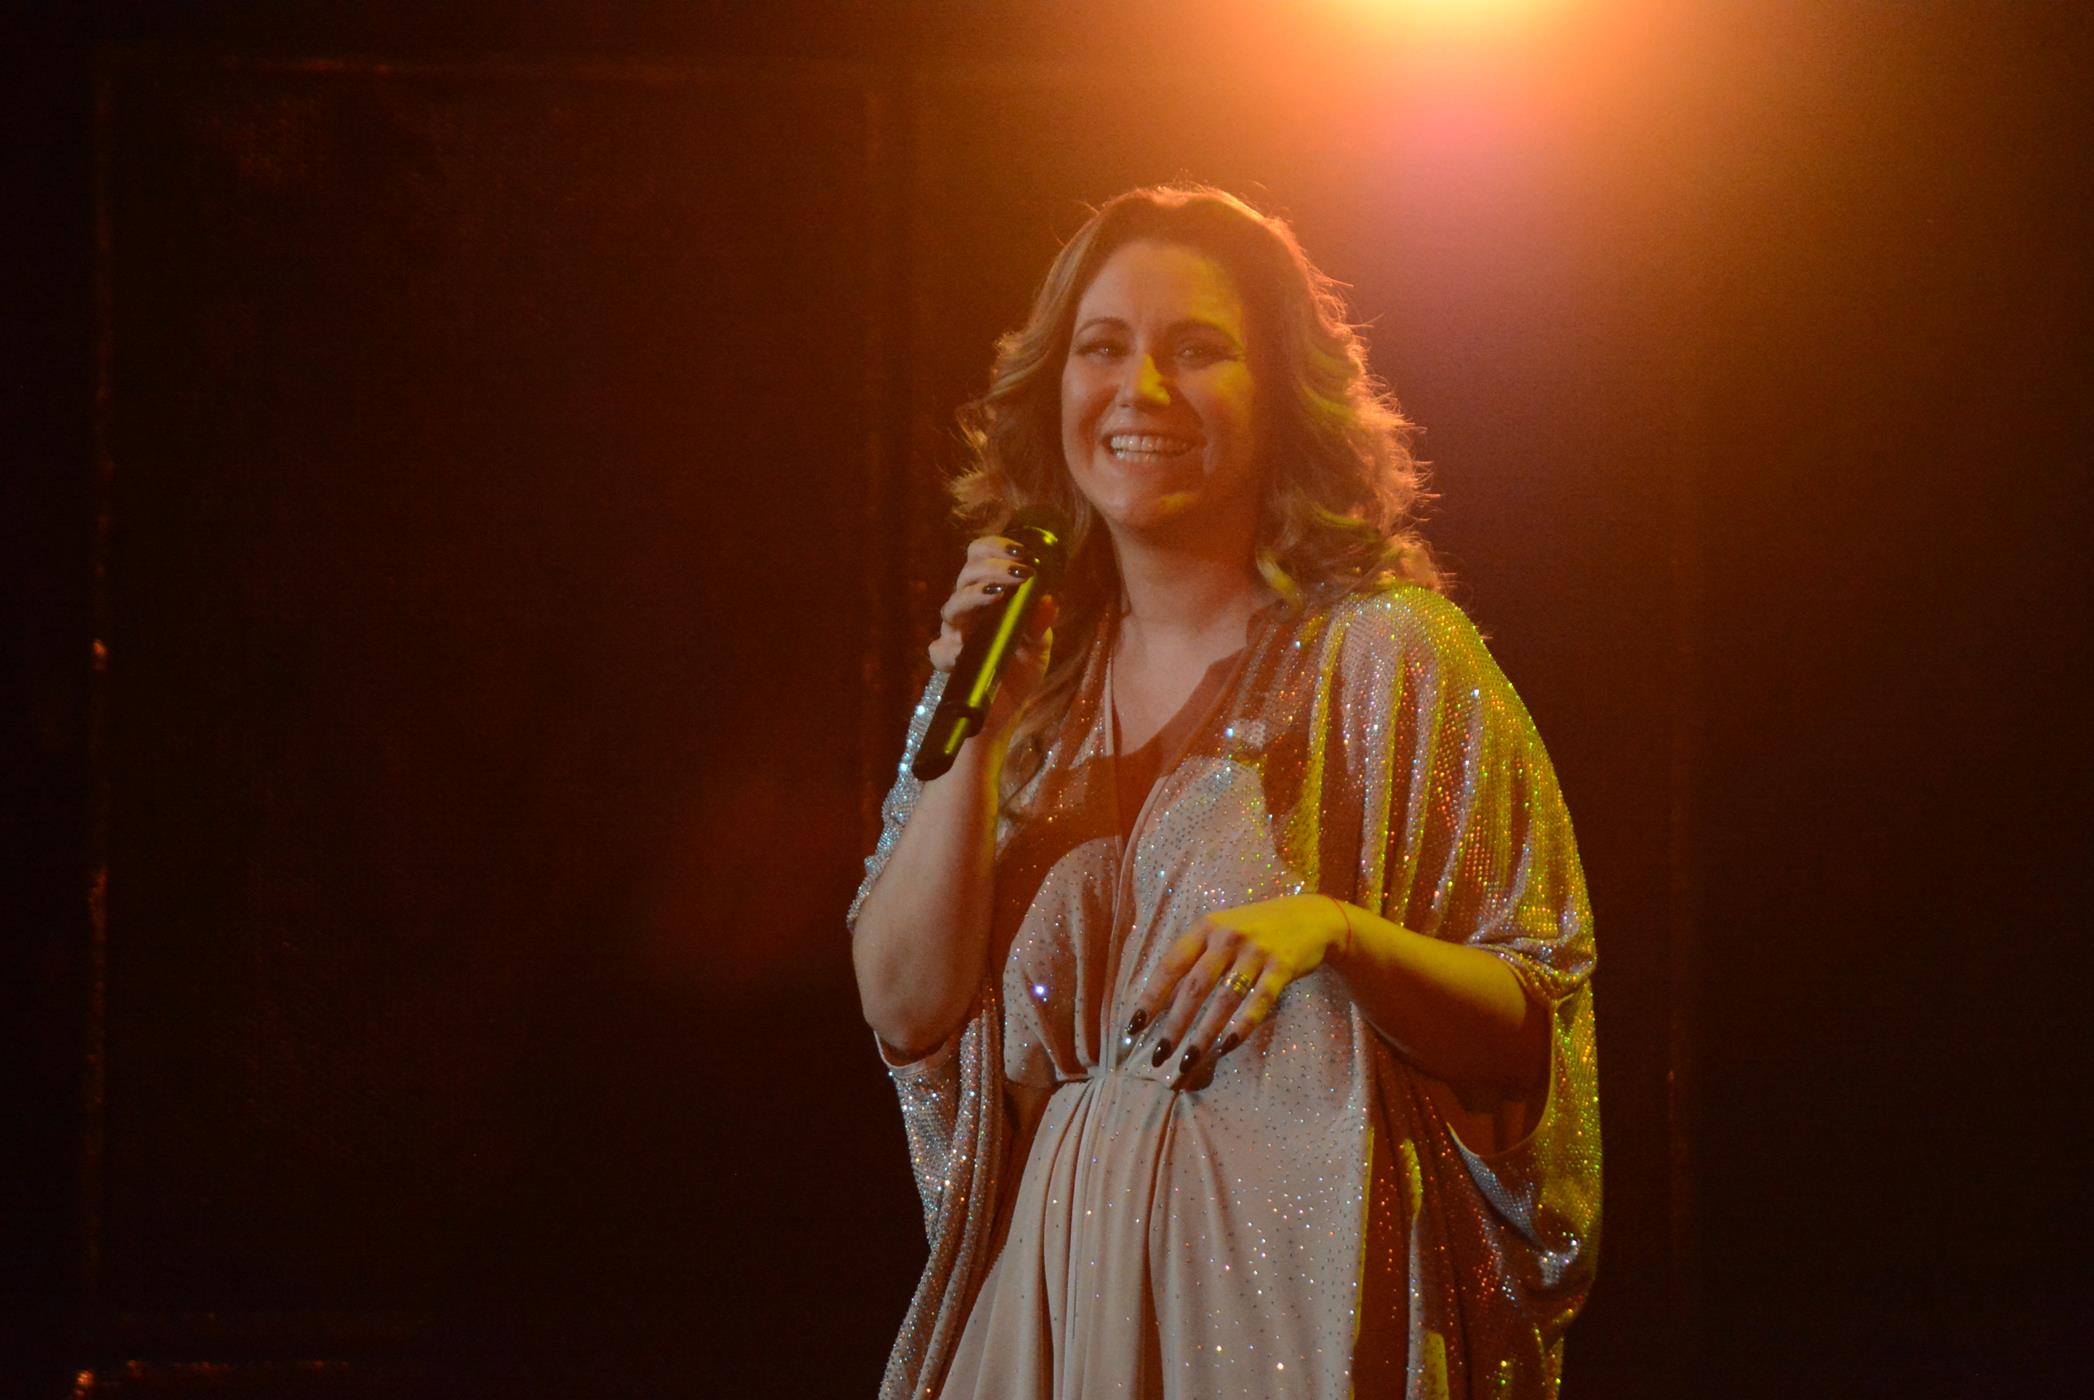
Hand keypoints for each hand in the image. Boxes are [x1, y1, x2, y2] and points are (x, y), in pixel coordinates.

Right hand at [928, 533, 1057, 735]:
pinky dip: (951, 649)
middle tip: (1018, 572)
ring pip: (952, 607)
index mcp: (987, 596)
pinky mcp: (949, 662)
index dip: (995, 547)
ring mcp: (955, 635)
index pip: (980, 558)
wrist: (1008, 708)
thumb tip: (1049, 600)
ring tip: (997, 595)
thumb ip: (1040, 623)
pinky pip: (939, 651)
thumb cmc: (1020, 668)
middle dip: (991, 567)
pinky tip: (966, 649)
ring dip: (973, 596)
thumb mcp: (1038, 644)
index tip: (1021, 552)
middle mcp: (967, 610)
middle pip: (965, 575)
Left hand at [1123, 894, 1356, 1082]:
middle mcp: (1227, 937)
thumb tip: (1161, 1002)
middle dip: (1174, 1025)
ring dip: (1204, 1034)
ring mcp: (1256, 952)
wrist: (1310, 917)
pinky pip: (1259, 1002)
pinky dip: (1242, 1025)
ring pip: (1224, 999)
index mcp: (1205, 928)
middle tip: (1159, 1056)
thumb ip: (1196, 958)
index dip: (1150, 997)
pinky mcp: (1282, 967)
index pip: (1170, 965)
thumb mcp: (1221, 931)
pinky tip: (1226, 1046)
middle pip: (1194, 987)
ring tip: (1188, 1061)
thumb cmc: (1255, 930)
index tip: (1134, 1026)